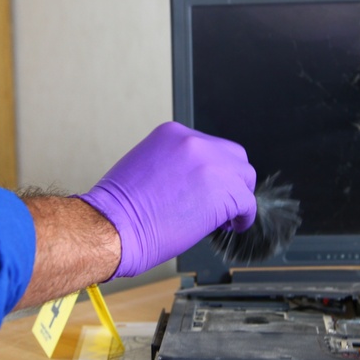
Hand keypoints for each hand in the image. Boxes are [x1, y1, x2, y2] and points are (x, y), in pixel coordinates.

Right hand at [77, 122, 256, 277]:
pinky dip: (243, 217)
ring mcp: (210, 164)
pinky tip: (232, 226)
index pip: (208, 146)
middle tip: (222, 201)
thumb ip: (173, 165)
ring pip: (244, 176)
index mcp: (172, 133)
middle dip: (230, 179)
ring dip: (237, 196)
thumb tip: (193, 181)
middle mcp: (193, 142)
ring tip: (225, 216)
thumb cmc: (119, 208)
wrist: (112, 225)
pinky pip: (247, 203)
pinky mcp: (222, 191)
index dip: (212, 171)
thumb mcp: (144, 166)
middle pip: (233, 155)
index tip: (208, 188)